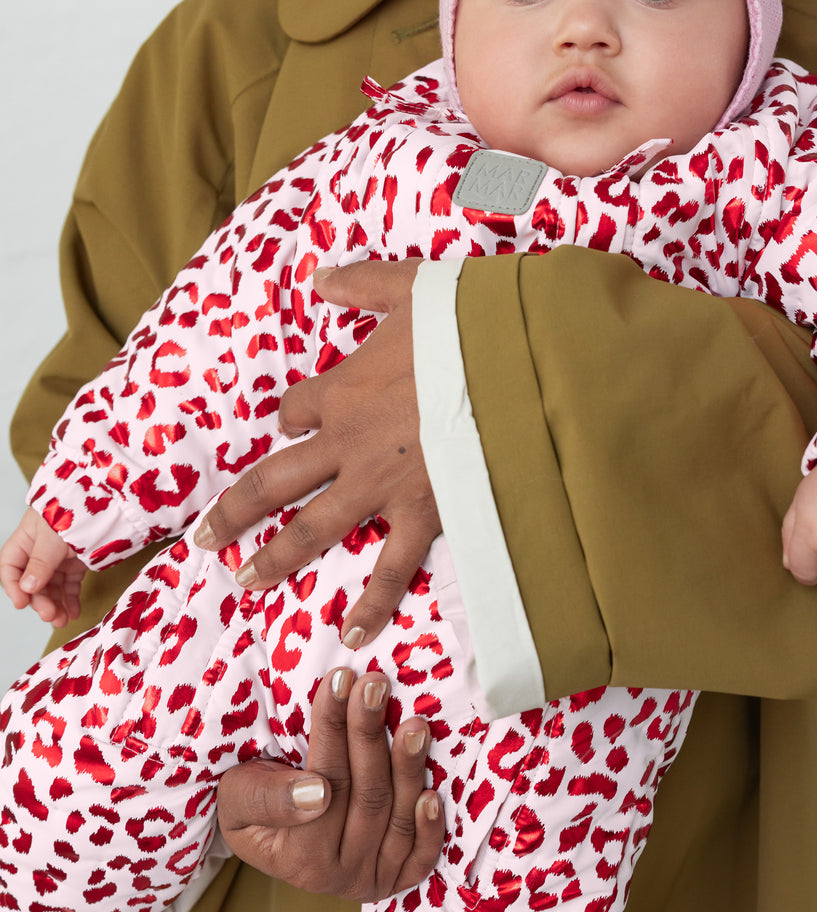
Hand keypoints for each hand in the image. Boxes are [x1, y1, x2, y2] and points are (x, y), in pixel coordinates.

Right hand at [0, 508, 85, 625]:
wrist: (111, 500)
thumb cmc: (76, 510)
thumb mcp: (53, 536)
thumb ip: (40, 562)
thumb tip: (27, 587)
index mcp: (26, 538)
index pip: (11, 566)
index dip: (14, 587)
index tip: (22, 604)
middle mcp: (40, 549)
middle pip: (33, 581)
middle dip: (40, 600)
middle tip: (51, 615)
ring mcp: (60, 556)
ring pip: (52, 586)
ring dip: (56, 604)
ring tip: (63, 621)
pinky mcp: (78, 561)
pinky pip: (70, 584)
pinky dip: (71, 598)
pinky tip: (73, 612)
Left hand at [195, 260, 440, 646]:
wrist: (516, 364)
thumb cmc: (466, 324)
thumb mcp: (409, 287)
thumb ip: (360, 283)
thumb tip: (319, 276)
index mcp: (341, 389)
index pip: (294, 412)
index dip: (291, 420)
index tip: (295, 425)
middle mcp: (346, 443)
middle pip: (274, 481)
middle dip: (236, 510)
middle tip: (205, 537)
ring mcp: (379, 485)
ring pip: (312, 528)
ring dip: (275, 557)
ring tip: (244, 579)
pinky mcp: (421, 514)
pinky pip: (390, 567)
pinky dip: (372, 604)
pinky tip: (352, 635)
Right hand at [217, 666, 444, 898]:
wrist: (269, 833)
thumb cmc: (250, 803)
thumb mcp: (236, 798)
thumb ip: (267, 799)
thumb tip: (317, 793)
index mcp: (298, 861)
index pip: (327, 784)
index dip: (333, 729)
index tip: (339, 679)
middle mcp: (338, 878)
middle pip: (367, 796)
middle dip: (370, 734)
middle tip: (375, 683)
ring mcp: (372, 880)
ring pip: (398, 817)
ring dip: (409, 766)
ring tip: (414, 722)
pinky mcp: (399, 877)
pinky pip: (422, 855)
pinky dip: (431, 826)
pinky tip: (433, 792)